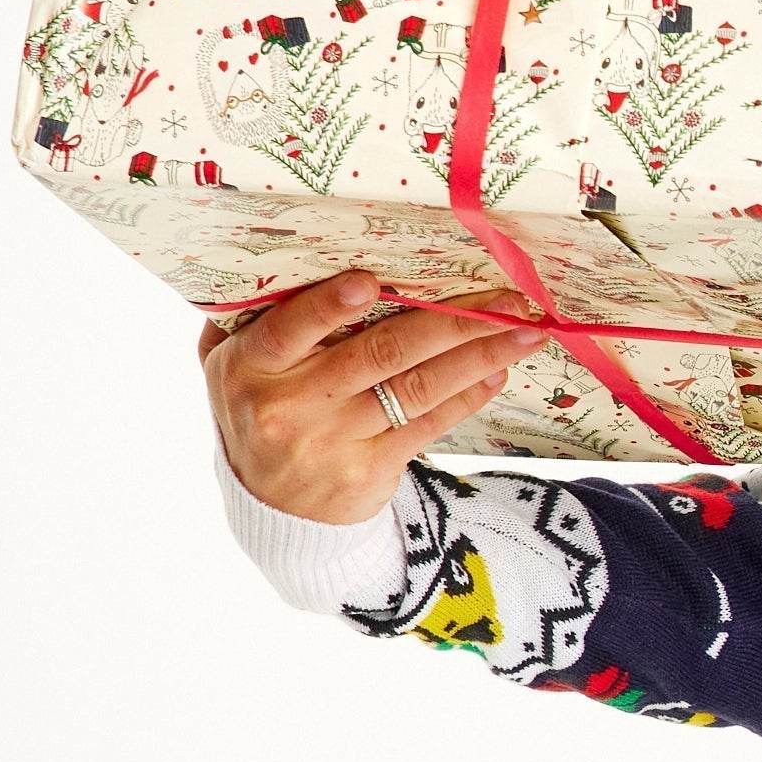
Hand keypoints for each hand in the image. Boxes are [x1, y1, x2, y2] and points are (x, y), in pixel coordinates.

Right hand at [203, 270, 527, 523]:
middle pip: (379, 354)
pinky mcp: (369, 471)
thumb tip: (301, 251)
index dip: (327, 308)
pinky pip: (427, 424)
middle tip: (506, 300)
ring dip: (477, 356)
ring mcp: (332, 441)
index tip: (369, 281)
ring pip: (415, 388)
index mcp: (248, 367)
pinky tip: (496, 371)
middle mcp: (288, 406)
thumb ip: (257, 316)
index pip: (286, 331)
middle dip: (451, 322)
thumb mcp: (237, 365)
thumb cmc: (262, 409)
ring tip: (523, 332)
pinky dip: (466, 394)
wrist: (272, 510)